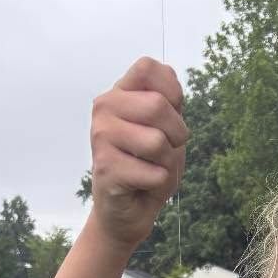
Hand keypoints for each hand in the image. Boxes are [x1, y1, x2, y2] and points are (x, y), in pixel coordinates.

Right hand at [90, 57, 188, 250]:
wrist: (128, 211)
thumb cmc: (149, 166)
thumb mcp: (167, 130)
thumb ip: (169, 104)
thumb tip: (170, 90)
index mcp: (119, 93)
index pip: (148, 67)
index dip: (172, 91)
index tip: (172, 115)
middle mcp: (104, 109)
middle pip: (158, 105)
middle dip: (177, 134)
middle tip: (166, 150)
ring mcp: (101, 137)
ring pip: (158, 142)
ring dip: (167, 163)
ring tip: (151, 168)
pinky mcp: (106, 168)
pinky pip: (156, 173)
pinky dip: (159, 184)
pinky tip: (141, 185)